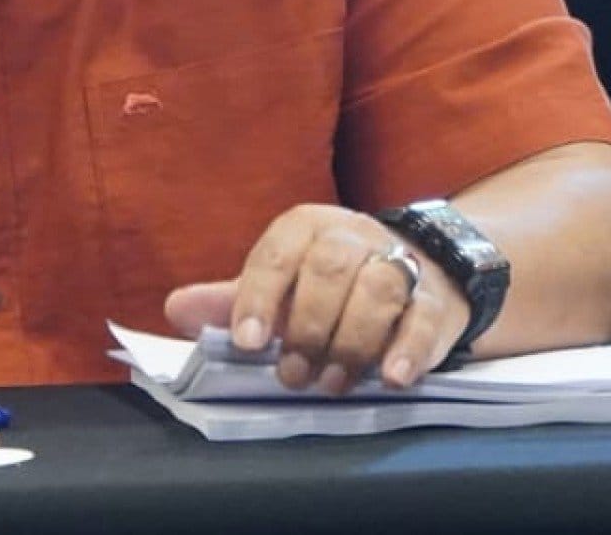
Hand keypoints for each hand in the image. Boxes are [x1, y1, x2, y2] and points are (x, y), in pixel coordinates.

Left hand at [163, 204, 466, 394]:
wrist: (413, 271)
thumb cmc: (328, 285)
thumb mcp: (278, 286)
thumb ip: (231, 301)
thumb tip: (176, 310)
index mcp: (306, 227)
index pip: (278, 254)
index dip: (259, 297)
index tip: (246, 343)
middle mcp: (354, 236)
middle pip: (332, 268)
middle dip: (308, 325)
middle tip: (293, 375)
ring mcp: (401, 264)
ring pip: (381, 288)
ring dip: (353, 340)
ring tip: (334, 383)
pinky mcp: (435, 301)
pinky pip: (425, 318)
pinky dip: (409, 348)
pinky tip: (392, 378)